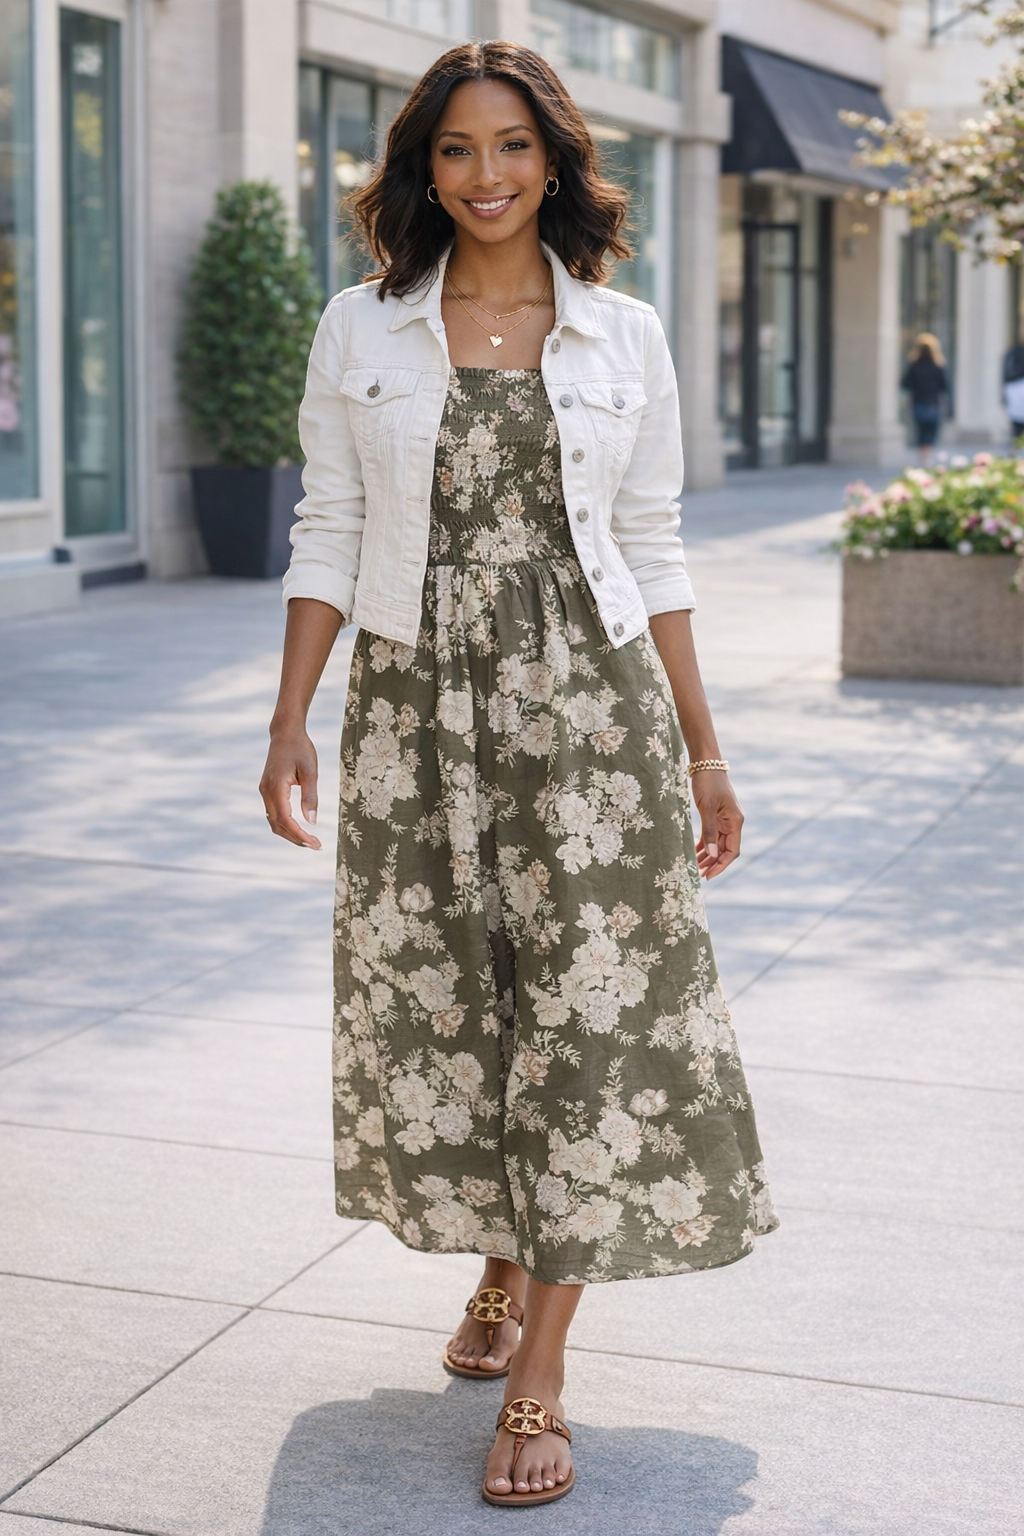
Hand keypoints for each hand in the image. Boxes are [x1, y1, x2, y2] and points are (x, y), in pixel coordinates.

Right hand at [259, 727, 321, 848]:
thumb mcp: (310, 771)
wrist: (285, 733)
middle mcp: (266, 791)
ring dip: (290, 833)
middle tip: (316, 846)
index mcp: (275, 787)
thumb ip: (310, 796)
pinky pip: (274, 813)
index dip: (300, 835)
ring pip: (274, 821)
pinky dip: (285, 824)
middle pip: (278, 825)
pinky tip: (299, 828)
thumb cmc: (300, 749)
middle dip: (296, 838)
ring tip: (310, 840)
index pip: (286, 820)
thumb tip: (312, 822)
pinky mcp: (267, 789)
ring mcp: (264, 791)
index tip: (315, 843)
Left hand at [691, 771, 742, 879]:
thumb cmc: (708, 783)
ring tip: (695, 867)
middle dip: (713, 863)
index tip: (709, 875)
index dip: (721, 865)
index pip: (732, 851)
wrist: (706, 764)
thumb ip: (709, 831)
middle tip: (699, 875)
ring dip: (707, 856)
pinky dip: (704, 845)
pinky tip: (694, 853)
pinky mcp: (715, 816)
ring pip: (717, 844)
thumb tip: (711, 854)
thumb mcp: (707, 807)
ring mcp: (724, 820)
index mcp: (735, 822)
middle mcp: (732, 823)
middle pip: (725, 850)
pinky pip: (711, 836)